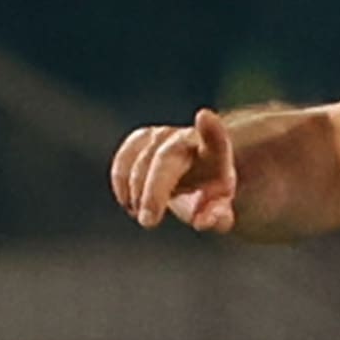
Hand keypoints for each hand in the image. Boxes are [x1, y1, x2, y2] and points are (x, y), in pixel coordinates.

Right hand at [112, 108, 239, 232]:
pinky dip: (121, 181)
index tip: (204, 117)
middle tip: (148, 222)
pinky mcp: (142, 138)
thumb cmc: (208, 195)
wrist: (196, 174)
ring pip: (141, 161)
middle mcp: (188, 138)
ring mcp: (163, 135)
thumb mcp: (219, 210)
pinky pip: (125, 157)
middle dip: (154, 191)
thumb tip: (202, 220)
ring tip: (142, 215)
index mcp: (215, 154)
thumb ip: (217, 217)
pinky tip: (127, 201)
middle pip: (165, 158)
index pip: (216, 138)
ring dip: (137, 192)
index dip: (211, 129)